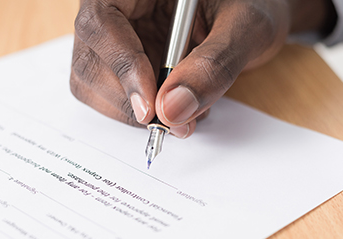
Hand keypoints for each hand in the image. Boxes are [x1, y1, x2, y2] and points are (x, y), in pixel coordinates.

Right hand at [70, 0, 334, 137]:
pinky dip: (140, 114)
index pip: (102, 22)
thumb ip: (214, 65)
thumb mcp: (247, 27)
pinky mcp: (121, 63)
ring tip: (184, 112)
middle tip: (174, 123)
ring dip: (132, 112)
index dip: (122, 67)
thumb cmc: (253, 5)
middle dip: (129, 100)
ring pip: (93, 83)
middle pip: (89, 59)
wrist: (252, 14)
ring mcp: (115, 37)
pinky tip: (175, 106)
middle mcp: (117, 8)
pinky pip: (112, 96)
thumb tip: (173, 111)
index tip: (150, 109)